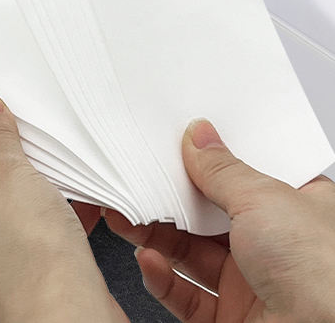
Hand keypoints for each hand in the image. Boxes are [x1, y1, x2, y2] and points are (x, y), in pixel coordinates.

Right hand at [102, 119, 334, 321]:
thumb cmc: (323, 273)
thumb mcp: (264, 198)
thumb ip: (222, 169)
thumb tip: (198, 137)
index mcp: (296, 208)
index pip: (244, 174)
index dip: (210, 158)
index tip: (176, 143)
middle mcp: (275, 245)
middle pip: (208, 213)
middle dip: (170, 198)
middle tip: (138, 181)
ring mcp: (252, 283)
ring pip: (190, 253)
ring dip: (155, 236)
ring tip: (127, 218)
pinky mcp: (232, 318)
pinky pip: (186, 295)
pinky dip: (162, 278)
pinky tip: (149, 261)